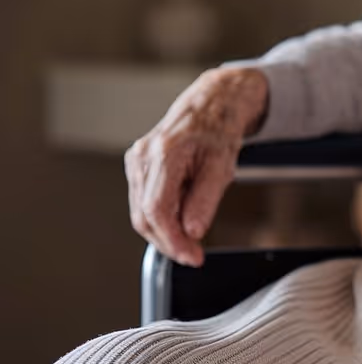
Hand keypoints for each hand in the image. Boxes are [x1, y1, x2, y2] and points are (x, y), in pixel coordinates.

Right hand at [124, 67, 267, 266]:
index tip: (192, 256)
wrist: (210, 106)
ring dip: (164, 233)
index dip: (173, 240)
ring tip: (190, 242)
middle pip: (143, 215)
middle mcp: (142, 157)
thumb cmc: (218, 130)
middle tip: (193, 255)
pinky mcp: (137, 166)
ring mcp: (136, 161)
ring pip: (140, 212)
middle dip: (168, 242)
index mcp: (163, 154)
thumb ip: (206, 200)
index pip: (157, 210)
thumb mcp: (223, 166)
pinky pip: (143, 201)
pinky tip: (180, 221)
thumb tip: (192, 231)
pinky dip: (160, 218)